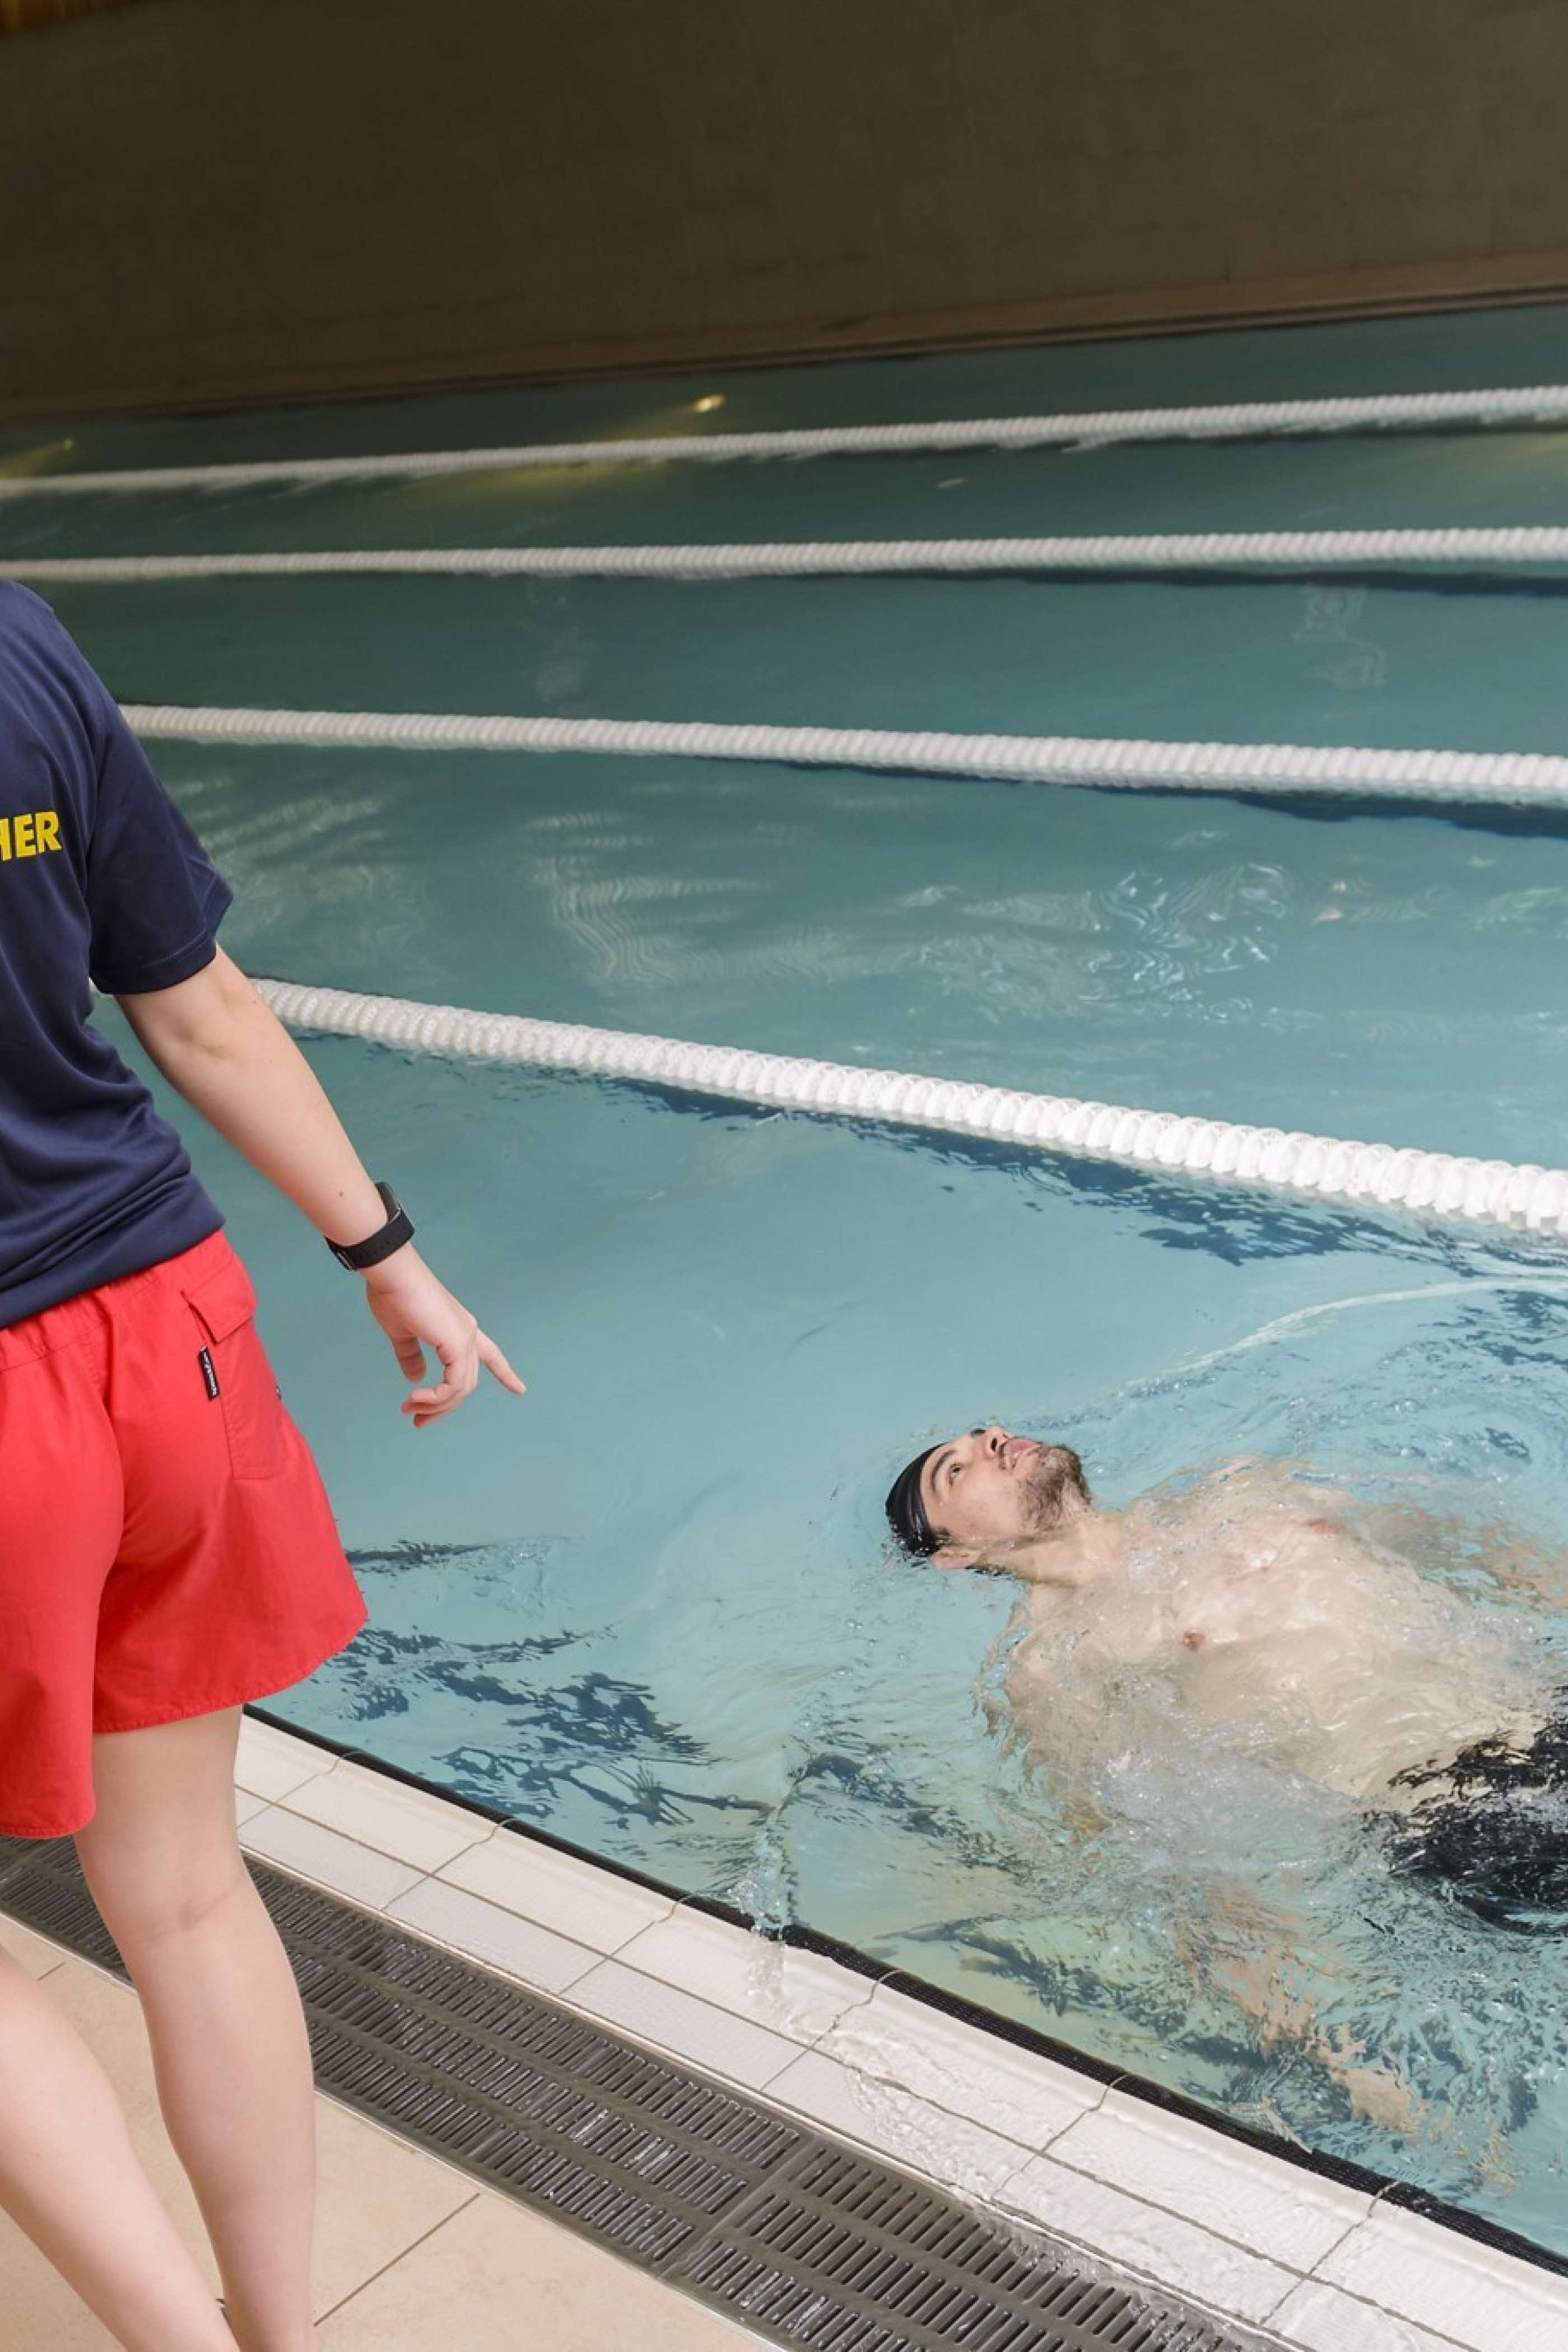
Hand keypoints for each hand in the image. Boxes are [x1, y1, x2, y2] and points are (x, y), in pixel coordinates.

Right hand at [360, 1247, 525, 1426]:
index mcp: (459, 1328)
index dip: (504, 1373)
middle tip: (417, 1421)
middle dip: (442, 1407)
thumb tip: (416, 1378)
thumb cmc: (393, 1297)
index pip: (491, 1355)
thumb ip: (412, 1356)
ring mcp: (465, 1337)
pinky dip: (435, 1398)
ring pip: (460, 1389)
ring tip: (409, 1409)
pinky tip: (416, 1399)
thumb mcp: (402, 1334)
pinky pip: (453, 1385)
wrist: (391, 1275)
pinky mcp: (457, 1342)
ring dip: (434, 1406)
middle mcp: (468, 1333)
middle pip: (466, 1383)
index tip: (520, 1389)